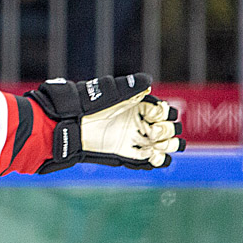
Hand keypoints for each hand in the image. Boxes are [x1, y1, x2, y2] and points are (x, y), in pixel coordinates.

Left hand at [26, 73, 184, 171]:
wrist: (73, 124)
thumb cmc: (92, 105)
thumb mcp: (112, 93)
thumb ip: (130, 87)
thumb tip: (148, 81)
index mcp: (140, 106)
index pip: (165, 111)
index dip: (165, 113)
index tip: (153, 114)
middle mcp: (141, 123)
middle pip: (169, 128)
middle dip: (168, 130)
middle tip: (153, 132)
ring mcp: (136, 140)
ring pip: (165, 144)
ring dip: (169, 146)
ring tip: (158, 147)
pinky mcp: (129, 155)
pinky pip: (152, 161)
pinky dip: (159, 160)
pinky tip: (156, 157)